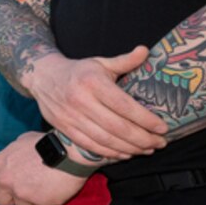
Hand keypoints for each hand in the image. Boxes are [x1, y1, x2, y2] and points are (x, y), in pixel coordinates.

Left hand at [0, 132, 87, 204]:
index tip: (10, 184)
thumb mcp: (22, 141)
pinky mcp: (40, 203)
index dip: (1, 183)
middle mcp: (5, 181)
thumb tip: (10, 160)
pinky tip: (57, 192)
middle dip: (12, 198)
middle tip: (27, 191)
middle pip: (0, 200)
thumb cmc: (49, 143)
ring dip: (33, 201)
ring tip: (47, 188)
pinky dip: (50, 204)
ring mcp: (22, 194)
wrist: (71, 151)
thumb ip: (12, 154)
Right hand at [23, 45, 165, 160]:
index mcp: (93, 82)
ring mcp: (71, 117)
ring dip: (130, 148)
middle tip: (160, 142)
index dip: (146, 119)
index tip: (163, 127)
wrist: (42, 77)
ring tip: (148, 149)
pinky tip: (126, 153)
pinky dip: (110, 153)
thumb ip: (124, 61)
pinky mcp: (64, 128)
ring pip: (106, 140)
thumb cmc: (78, 71)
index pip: (124, 106)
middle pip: (117, 127)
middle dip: (143, 138)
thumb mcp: (100, 62)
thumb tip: (146, 51)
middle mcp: (81, 101)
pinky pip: (91, 146)